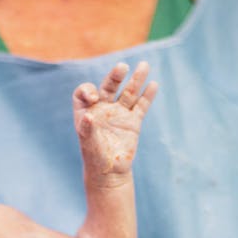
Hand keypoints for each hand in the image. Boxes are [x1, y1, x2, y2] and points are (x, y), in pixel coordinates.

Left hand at [73, 62, 158, 176]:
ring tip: (144, 65)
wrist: (109, 172)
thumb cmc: (94, 158)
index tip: (94, 98)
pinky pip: (141, 106)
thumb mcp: (88, 144)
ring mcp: (119, 113)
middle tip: (122, 67)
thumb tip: (88, 117)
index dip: (88, 90)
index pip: (84, 92)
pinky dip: (147, 96)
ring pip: (128, 92)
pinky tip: (153, 84)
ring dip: (136, 79)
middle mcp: (102, 108)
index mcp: (86, 110)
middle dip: (114, 77)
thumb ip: (87, 129)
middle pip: (108, 86)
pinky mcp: (133, 121)